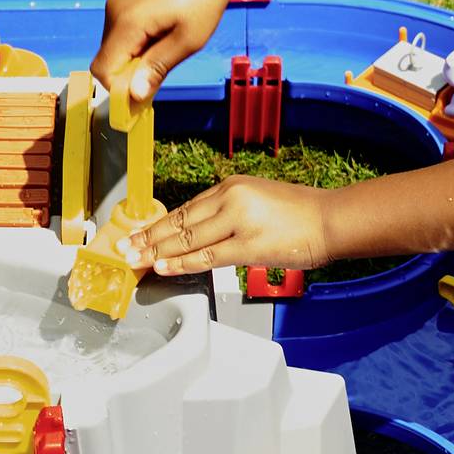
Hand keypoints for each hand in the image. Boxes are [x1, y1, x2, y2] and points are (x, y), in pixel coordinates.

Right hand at [89, 0, 243, 102]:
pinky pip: (123, 31)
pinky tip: (166, 35)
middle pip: (108, 60)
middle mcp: (114, 11)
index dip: (118, 91)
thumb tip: (134, 97)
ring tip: (170, 47)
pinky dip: (138, 43)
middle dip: (129, 75)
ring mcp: (119, 1)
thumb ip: (157, 68)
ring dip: (136, 58)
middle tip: (163, 74)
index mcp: (125, 23)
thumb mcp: (188, 39)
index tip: (142, 100)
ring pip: (116, 46)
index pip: (102, 71)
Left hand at [118, 176, 335, 276]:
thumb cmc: (300, 214)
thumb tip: (199, 234)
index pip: (186, 209)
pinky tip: (162, 266)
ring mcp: (238, 221)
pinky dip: (180, 262)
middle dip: (147, 237)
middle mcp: (230, 198)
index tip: (137, 233)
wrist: (330, 219)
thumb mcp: (257, 201)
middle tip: (124, 248)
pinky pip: (205, 256)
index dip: (158, 225)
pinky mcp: (247, 245)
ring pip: (187, 239)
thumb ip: (229, 213)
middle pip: (179, 222)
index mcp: (230, 187)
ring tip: (134, 260)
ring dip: (156, 251)